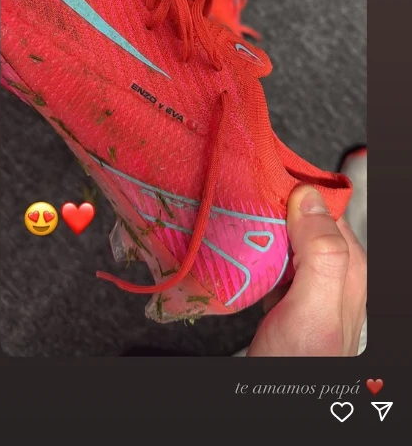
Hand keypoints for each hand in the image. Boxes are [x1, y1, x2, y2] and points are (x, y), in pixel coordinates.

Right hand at [247, 184, 366, 355]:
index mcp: (350, 266)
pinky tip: (241, 257)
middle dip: (273, 210)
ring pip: (286, 238)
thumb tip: (308, 197)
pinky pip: (273, 261)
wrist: (276, 403)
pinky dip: (255, 254)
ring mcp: (310, 286)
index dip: (295, 191)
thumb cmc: (299, 364)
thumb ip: (321, 252)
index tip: (262, 183)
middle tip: (242, 206)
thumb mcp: (313, 308)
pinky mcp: (288, 298)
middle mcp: (334, 272)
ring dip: (261, 231)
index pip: (326, 207)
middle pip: (303, 219)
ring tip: (236, 226)